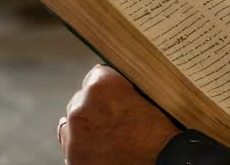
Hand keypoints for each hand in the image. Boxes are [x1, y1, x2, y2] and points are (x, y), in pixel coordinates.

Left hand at [58, 65, 179, 164]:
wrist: (159, 161)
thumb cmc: (159, 133)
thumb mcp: (150, 97)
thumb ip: (129, 86)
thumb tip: (123, 83)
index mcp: (101, 85)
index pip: (98, 73)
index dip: (111, 84)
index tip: (119, 92)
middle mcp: (82, 106)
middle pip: (84, 97)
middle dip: (98, 104)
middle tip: (118, 115)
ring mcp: (73, 133)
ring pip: (75, 119)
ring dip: (89, 121)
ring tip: (111, 132)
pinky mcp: (72, 155)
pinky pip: (70, 141)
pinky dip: (82, 141)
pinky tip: (100, 143)